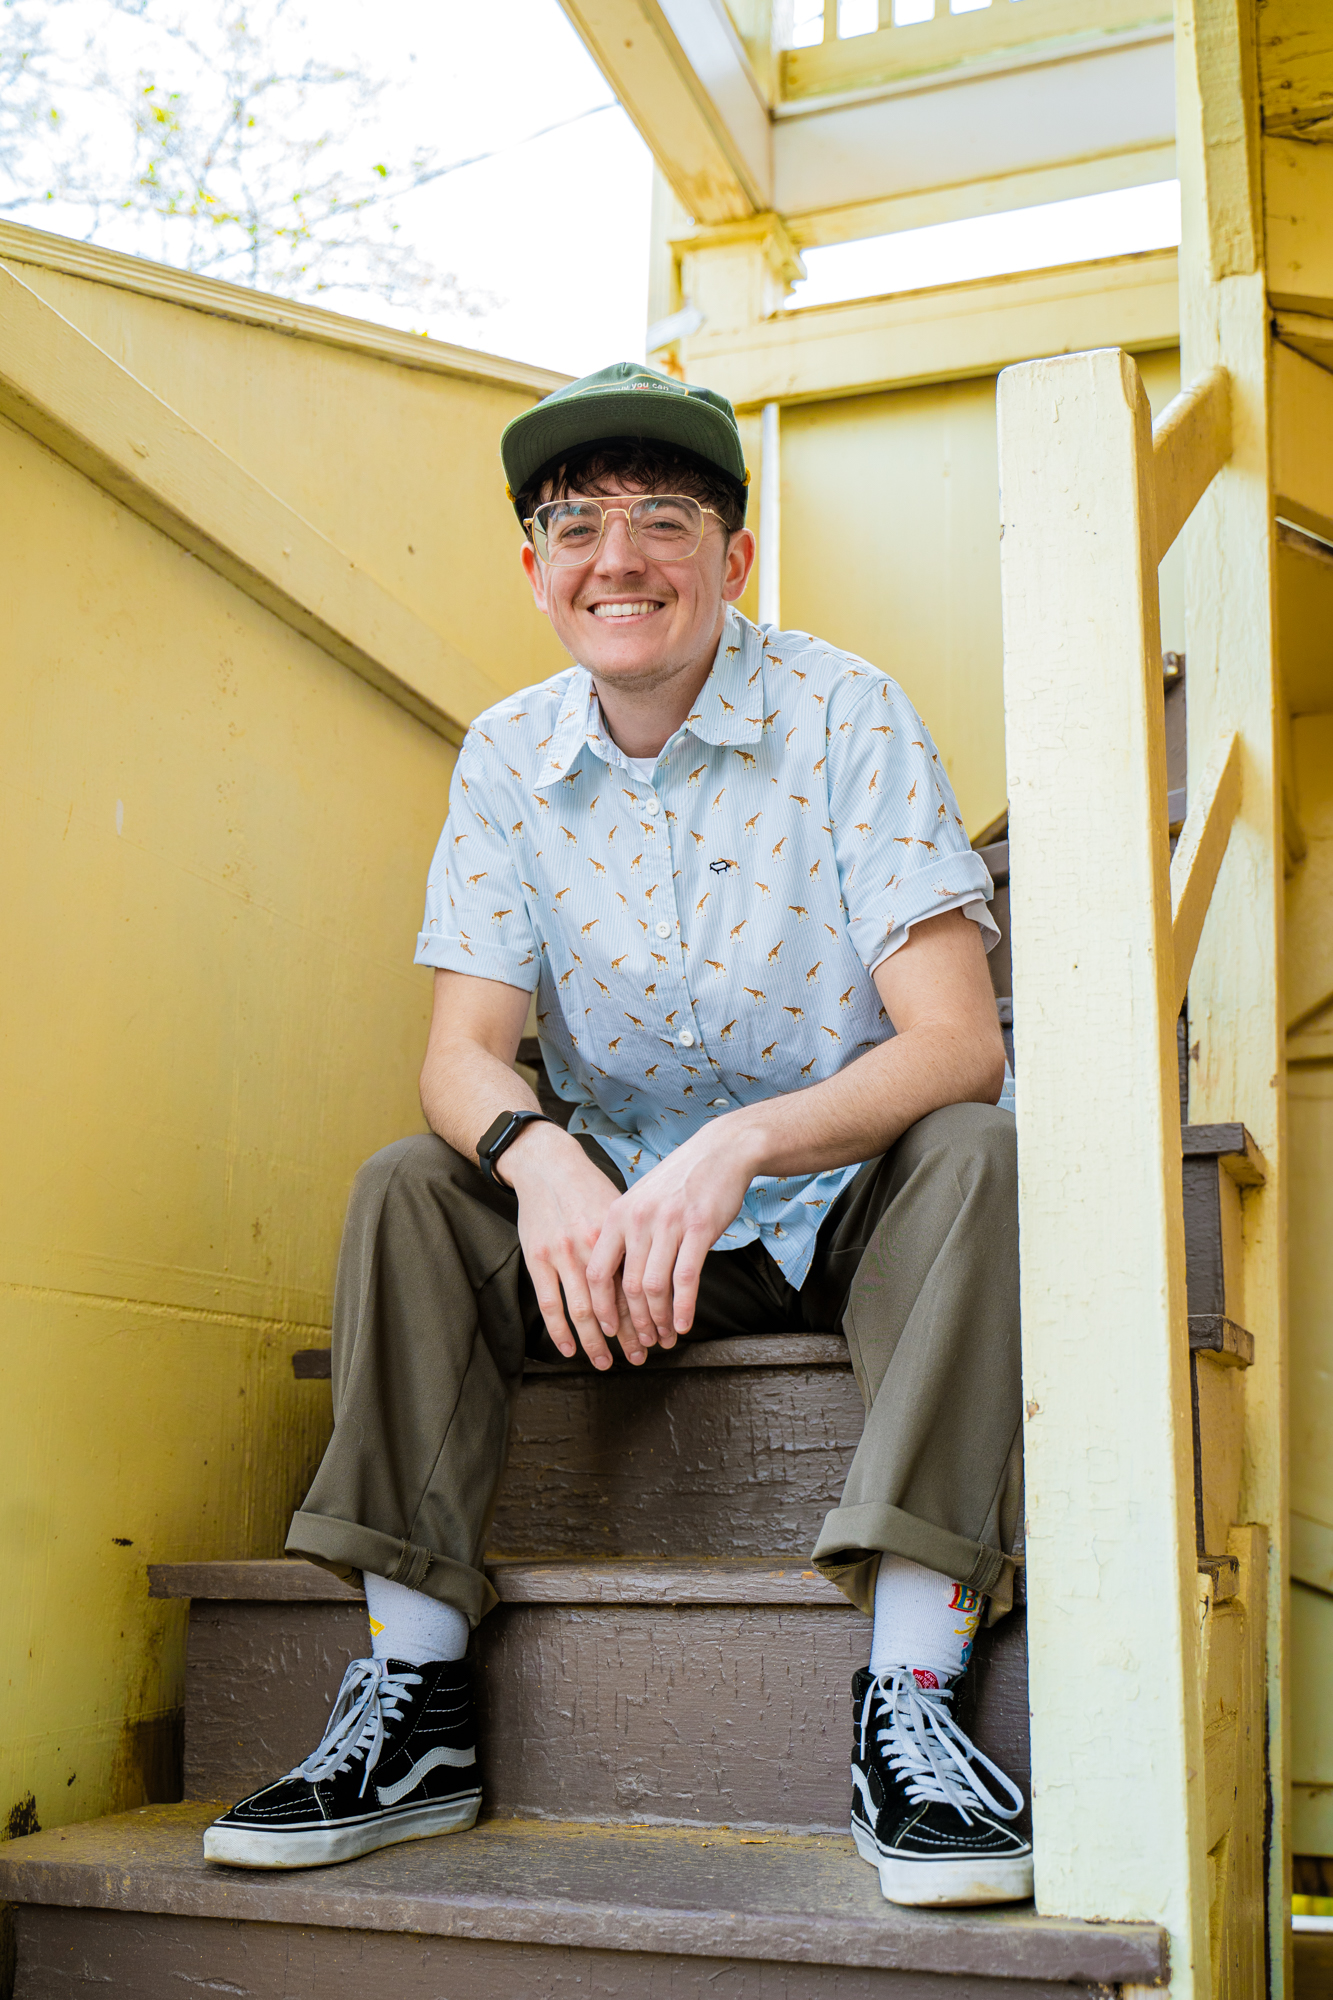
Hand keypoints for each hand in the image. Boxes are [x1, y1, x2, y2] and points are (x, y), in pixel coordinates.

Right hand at [502, 1122, 646, 1369]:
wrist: (548, 1164)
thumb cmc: (589, 1187)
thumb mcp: (621, 1209)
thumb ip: (637, 1241)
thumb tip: (663, 1272)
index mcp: (619, 1234)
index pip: (639, 1285)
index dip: (652, 1315)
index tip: (663, 1336)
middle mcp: (593, 1246)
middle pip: (615, 1303)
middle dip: (630, 1335)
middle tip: (642, 1358)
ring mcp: (562, 1254)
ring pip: (582, 1310)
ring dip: (596, 1342)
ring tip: (607, 1362)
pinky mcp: (538, 1258)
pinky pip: (550, 1303)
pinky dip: (560, 1331)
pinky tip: (570, 1349)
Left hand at [585, 1121, 761, 1346]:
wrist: (719, 1152)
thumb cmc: (680, 1181)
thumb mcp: (641, 1201)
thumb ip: (627, 1235)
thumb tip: (618, 1280)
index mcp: (617, 1215)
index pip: (598, 1272)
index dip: (601, 1307)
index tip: (608, 1328)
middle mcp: (638, 1220)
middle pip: (627, 1286)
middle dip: (635, 1323)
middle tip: (643, 1344)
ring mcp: (669, 1224)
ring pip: (654, 1287)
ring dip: (659, 1320)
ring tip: (665, 1338)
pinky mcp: (699, 1228)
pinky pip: (686, 1278)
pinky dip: (684, 1308)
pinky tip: (684, 1324)